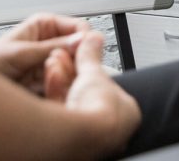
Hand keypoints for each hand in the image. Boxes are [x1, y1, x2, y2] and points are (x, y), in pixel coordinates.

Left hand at [0, 13, 88, 92]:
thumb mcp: (20, 53)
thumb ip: (53, 47)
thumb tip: (83, 40)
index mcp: (44, 26)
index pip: (79, 28)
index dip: (83, 41)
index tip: (81, 53)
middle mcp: (49, 44)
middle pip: (78, 52)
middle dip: (71, 62)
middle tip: (58, 69)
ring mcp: (48, 65)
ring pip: (72, 71)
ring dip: (63, 78)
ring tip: (45, 82)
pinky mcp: (46, 86)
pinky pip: (62, 87)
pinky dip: (57, 91)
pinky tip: (45, 91)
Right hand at [44, 32, 141, 150]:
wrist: (81, 136)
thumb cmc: (100, 112)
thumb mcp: (95, 73)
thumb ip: (92, 56)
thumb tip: (93, 39)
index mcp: (127, 115)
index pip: (108, 88)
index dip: (93, 69)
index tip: (83, 54)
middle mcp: (108, 129)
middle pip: (87, 94)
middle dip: (74, 70)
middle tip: (65, 53)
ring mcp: (87, 134)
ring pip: (72, 101)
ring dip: (63, 76)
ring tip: (55, 58)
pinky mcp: (66, 138)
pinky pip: (60, 111)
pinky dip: (56, 89)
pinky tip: (52, 70)